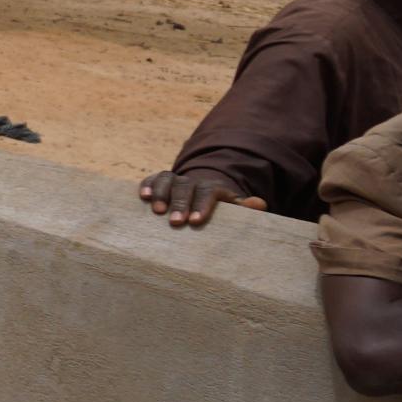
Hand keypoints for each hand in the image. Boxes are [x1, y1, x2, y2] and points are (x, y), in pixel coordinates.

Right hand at [136, 168, 263, 227]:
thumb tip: (259, 204)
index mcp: (213, 188)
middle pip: (186, 187)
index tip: (196, 221)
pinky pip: (152, 179)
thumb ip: (245, 208)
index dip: (202, 205)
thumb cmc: (218, 210)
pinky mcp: (159, 181)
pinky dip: (147, 185)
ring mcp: (175, 180)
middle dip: (180, 204)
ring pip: (167, 180)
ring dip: (161, 194)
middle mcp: (193, 181)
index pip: (208, 192)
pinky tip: (142, 197)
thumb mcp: (234, 209)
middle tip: (175, 222)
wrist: (203, 194)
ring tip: (157, 211)